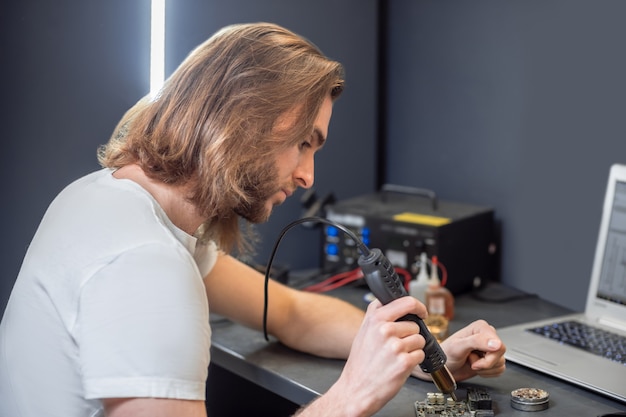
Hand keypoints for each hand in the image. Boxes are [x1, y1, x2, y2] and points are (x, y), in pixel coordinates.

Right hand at [306, 296, 427, 416]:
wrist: (356, 390)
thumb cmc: (360, 364)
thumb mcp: (363, 332)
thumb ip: (379, 316)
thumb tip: (399, 306)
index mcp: (375, 318)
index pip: (406, 302)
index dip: (417, 307)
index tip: (420, 312)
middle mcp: (385, 329)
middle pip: (415, 324)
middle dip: (411, 335)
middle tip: (397, 346)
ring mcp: (395, 346)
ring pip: (420, 340)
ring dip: (413, 349)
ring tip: (396, 357)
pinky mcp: (404, 362)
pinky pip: (420, 355)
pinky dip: (414, 361)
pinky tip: (399, 366)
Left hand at [438, 319, 505, 380]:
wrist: (443, 368)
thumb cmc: (446, 355)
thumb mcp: (458, 347)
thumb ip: (476, 341)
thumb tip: (496, 343)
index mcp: (480, 328)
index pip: (498, 343)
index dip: (489, 356)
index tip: (476, 359)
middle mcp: (487, 336)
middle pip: (500, 353)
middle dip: (485, 363)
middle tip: (470, 360)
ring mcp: (490, 348)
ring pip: (500, 363)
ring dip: (484, 368)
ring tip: (471, 362)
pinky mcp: (492, 360)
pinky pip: (499, 370)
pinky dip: (487, 373)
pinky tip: (476, 367)